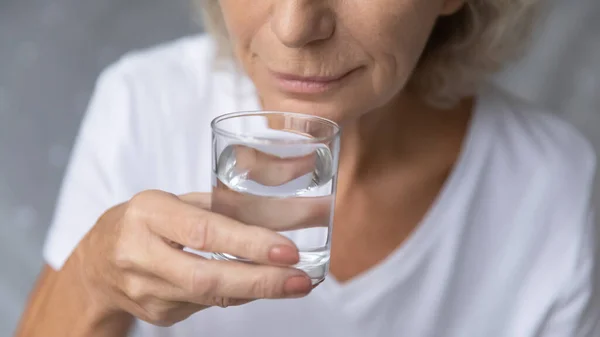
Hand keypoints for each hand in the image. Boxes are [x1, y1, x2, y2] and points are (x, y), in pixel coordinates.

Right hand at [73, 190, 313, 326]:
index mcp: (148, 214)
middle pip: (206, 278)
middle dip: (261, 281)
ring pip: (212, 297)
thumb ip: (217, 207)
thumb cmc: (142, 222)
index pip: (202, 232)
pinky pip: (209, 306)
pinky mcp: (157, 314)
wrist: (95, 265)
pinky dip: (240, 295)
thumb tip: (277, 214)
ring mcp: (146, 292)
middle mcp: (141, 255)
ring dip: (258, 290)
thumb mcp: (172, 201)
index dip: (248, 244)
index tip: (287, 250)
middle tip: (301, 279)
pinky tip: (261, 286)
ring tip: (295, 283)